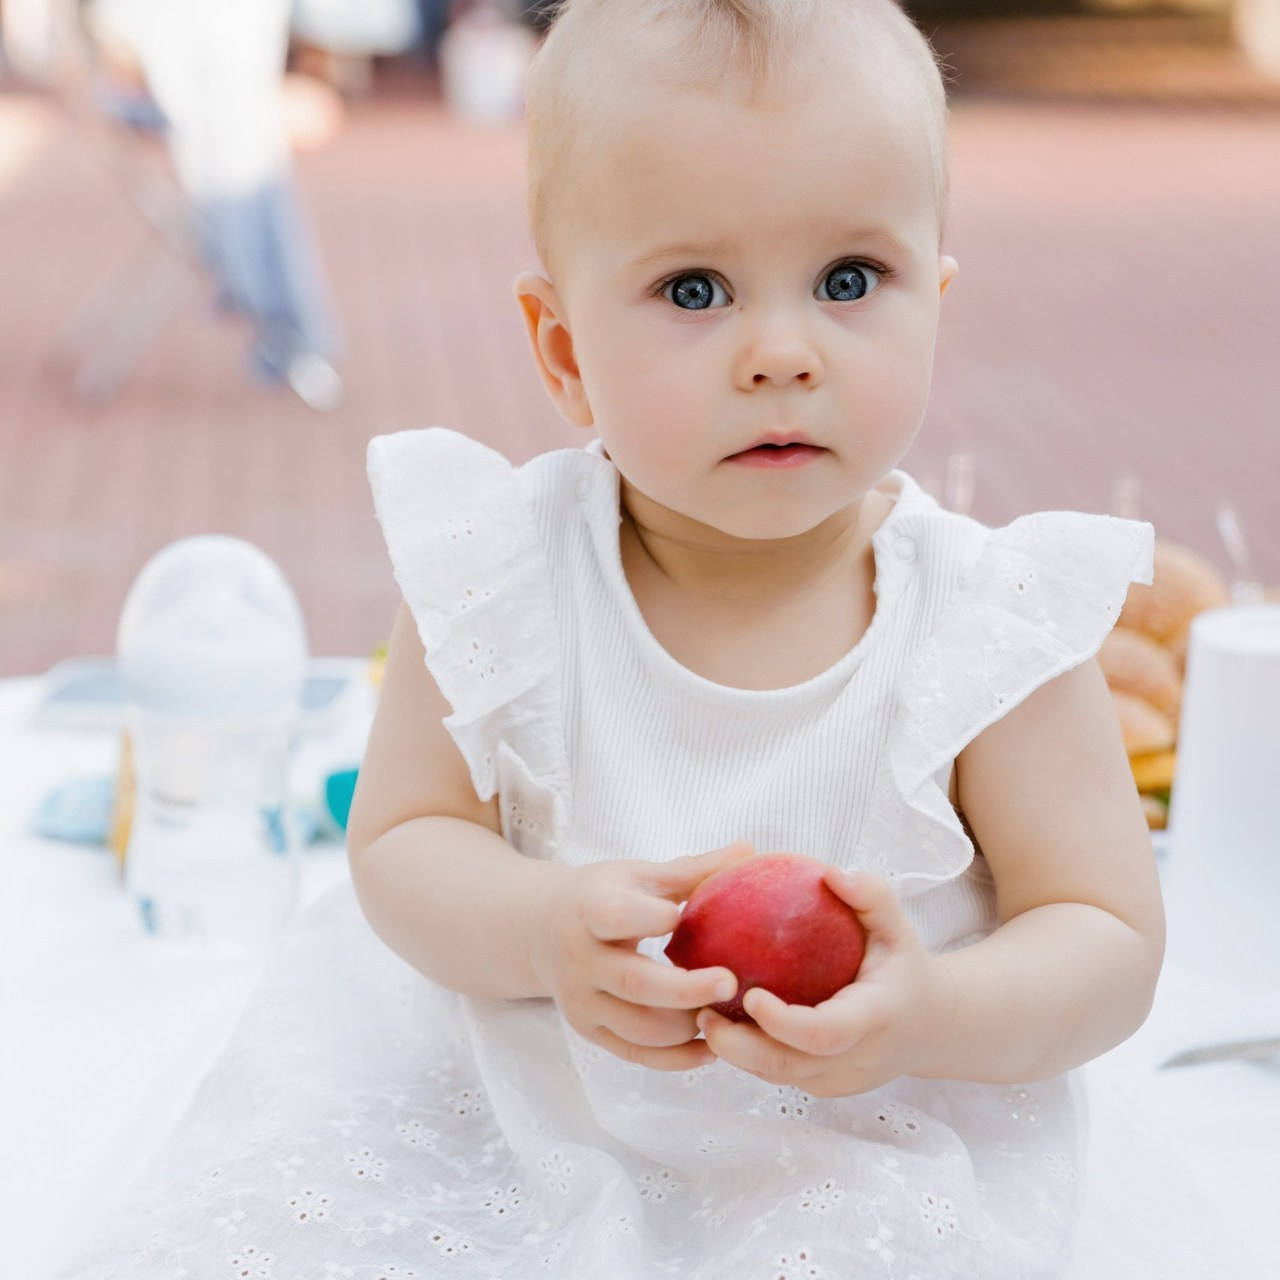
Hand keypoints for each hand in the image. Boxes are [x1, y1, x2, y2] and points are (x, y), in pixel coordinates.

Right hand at [526, 840, 754, 1071]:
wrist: (541, 931)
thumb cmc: (600, 896)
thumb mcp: (637, 876)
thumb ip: (691, 870)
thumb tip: (749, 850)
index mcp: (589, 910)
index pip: (615, 916)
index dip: (650, 917)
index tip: (682, 916)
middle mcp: (581, 960)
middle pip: (632, 982)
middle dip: (684, 989)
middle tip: (731, 983)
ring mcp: (583, 1001)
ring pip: (637, 1028)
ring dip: (686, 1027)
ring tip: (725, 1014)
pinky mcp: (591, 1032)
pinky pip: (635, 1055)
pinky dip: (676, 1058)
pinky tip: (711, 1046)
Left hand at [697, 869, 955, 1096]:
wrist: (931, 1025)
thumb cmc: (904, 965)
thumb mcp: (897, 926)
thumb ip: (870, 896)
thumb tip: (829, 872)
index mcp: (874, 1019)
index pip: (823, 1033)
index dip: (781, 1021)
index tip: (749, 993)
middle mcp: (856, 1060)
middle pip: (787, 1067)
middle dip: (736, 1046)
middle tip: (700, 1009)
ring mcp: (839, 1081)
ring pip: (777, 1077)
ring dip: (735, 1053)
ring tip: (701, 1015)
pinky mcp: (825, 1088)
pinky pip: (781, 1076)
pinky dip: (750, 1056)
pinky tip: (724, 1023)